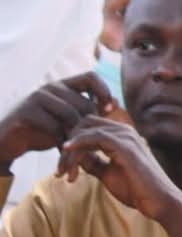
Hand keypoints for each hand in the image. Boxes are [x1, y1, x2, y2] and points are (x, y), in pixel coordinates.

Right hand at [0, 72, 115, 170]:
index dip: (104, 91)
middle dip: (90, 126)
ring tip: (80, 155)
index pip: (91, 76)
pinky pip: (55, 129)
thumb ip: (86, 112)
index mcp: (62, 85)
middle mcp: (50, 87)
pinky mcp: (27, 112)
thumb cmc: (40, 131)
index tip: (109, 111)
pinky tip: (65, 160)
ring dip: (78, 138)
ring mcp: (37, 98)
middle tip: (93, 145)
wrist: (5, 142)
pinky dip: (63, 146)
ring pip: (71, 115)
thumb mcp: (66, 120)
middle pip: (84, 103)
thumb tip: (115, 104)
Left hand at [56, 116, 181, 236]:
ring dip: (69, 151)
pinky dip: (77, 143)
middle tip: (60, 169)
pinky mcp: (124, 145)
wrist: (158, 201)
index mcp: (123, 136)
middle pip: (85, 123)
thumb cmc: (137, 189)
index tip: (62, 164)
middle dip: (67, 142)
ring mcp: (126, 136)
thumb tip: (75, 158)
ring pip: (86, 130)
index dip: (72, 142)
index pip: (89, 127)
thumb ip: (93, 162)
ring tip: (62, 172)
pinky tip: (67, 152)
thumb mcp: (108, 173)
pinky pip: (94, 137)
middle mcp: (125, 131)